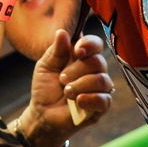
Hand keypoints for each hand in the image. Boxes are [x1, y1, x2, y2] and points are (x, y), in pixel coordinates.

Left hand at [19, 31, 111, 146]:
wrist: (43, 114)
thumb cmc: (45, 88)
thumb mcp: (46, 66)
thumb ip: (56, 50)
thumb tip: (62, 32)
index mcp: (82, 57)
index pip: (95, 44)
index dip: (89, 44)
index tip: (78, 50)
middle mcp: (94, 70)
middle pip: (98, 62)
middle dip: (77, 70)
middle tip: (62, 79)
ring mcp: (100, 88)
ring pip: (102, 80)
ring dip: (80, 85)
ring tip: (66, 92)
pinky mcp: (101, 106)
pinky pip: (104, 99)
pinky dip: (90, 99)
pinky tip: (77, 102)